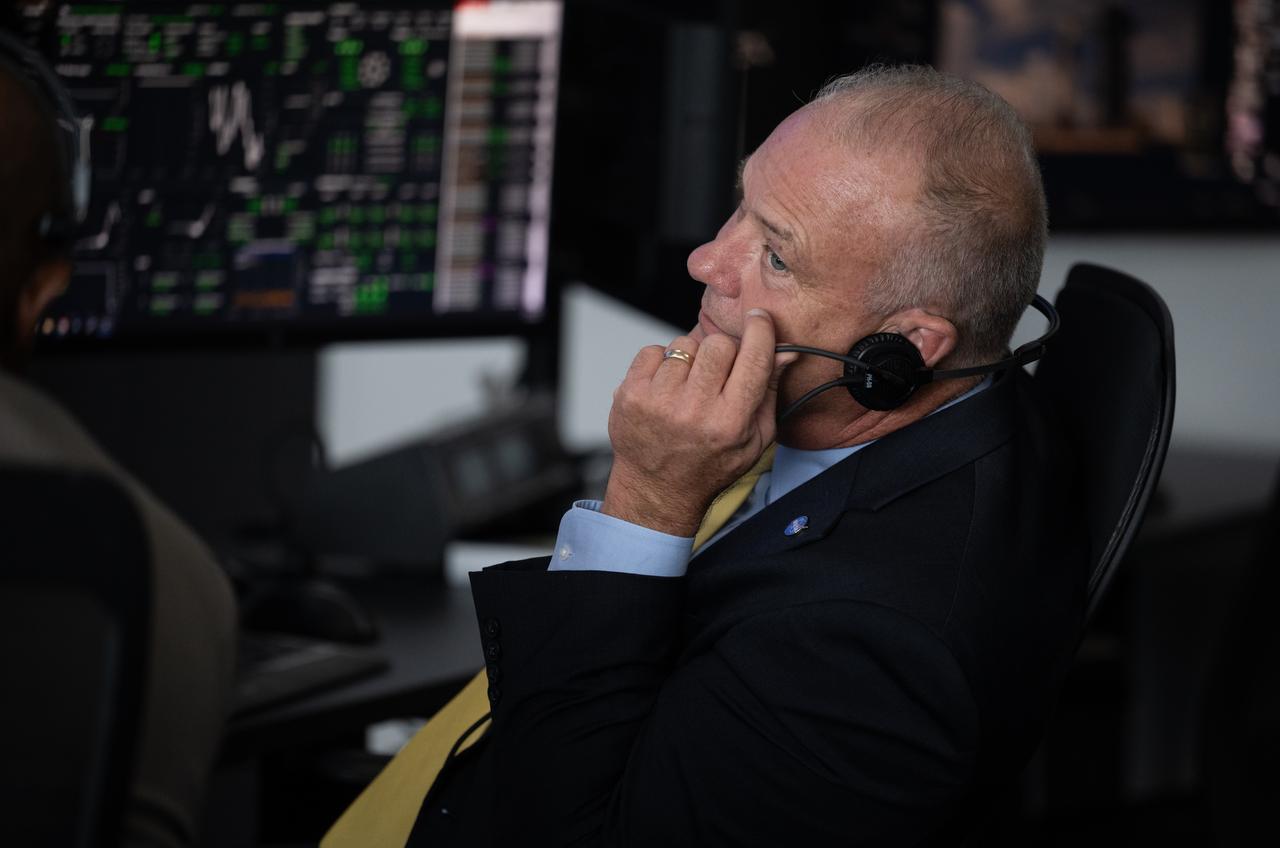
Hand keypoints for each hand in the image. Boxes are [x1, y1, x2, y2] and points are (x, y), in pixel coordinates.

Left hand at [602, 309, 796, 536]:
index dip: (760, 330)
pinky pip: (653, 351)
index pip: (753, 358)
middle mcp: (694, 410)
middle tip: (718, 371)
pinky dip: (661, 363)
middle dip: (723, 350)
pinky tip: (665, 388)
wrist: (658, 489)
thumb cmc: (709, 464)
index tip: (758, 318)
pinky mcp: (631, 395)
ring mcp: (659, 401)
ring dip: (690, 360)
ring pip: (684, 344)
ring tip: (687, 388)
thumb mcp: (754, 439)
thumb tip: (785, 353)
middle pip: (719, 344)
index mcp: (730, 421)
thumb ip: (769, 393)